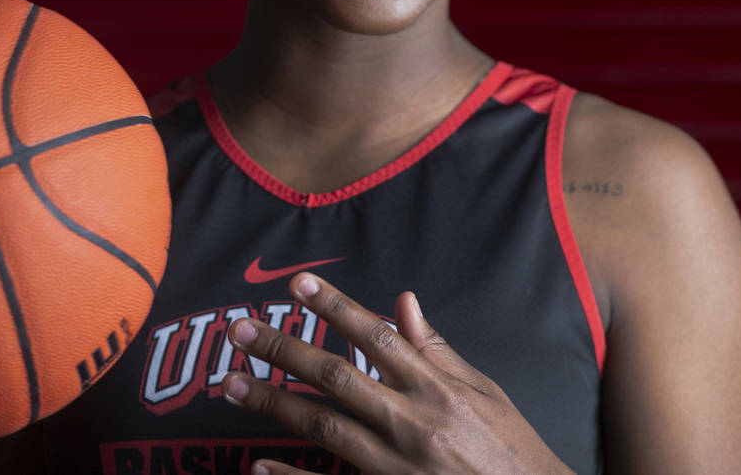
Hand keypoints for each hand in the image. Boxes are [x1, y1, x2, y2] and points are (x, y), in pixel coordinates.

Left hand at [222, 274, 573, 474]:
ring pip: (323, 428)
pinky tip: (258, 465)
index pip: (377, 336)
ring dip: (273, 403)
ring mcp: (396, 469)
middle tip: (240, 330)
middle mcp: (412, 424)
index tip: (299, 284)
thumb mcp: (483, 391)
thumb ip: (437, 350)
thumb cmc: (509, 449)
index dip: (335, 307)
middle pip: (336, 377)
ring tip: (230, 384)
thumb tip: (402, 302)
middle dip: (284, 349)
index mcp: (437, 389)